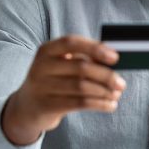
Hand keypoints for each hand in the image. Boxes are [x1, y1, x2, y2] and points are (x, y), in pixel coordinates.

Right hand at [1, 35, 126, 144]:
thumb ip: (83, 60)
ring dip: (104, 92)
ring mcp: (41, 87)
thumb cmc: (53, 81)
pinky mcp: (46, 106)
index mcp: (46, 50)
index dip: (95, 48)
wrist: (27, 107)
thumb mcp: (62, 66)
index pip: (71, 42)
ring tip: (116, 94)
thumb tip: (114, 60)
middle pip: (81, 67)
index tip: (115, 57)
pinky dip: (99, 104)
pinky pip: (78, 103)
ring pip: (81, 87)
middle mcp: (41, 66)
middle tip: (121, 83)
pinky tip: (110, 105)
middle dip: (106, 75)